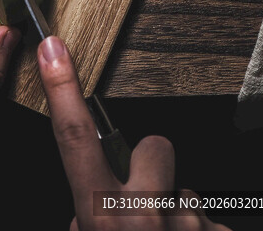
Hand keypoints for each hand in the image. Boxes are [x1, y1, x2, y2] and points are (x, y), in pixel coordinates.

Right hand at [37, 36, 230, 230]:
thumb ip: (87, 218)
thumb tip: (89, 206)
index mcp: (104, 219)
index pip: (76, 138)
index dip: (63, 88)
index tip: (53, 49)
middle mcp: (146, 217)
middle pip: (154, 147)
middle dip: (153, 168)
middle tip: (147, 210)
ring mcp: (188, 225)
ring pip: (183, 191)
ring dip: (175, 214)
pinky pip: (209, 220)